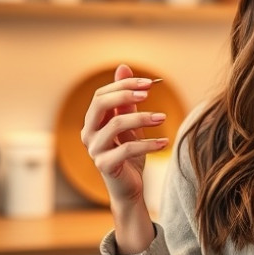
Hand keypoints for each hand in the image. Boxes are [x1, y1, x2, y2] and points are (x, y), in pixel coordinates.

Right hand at [80, 63, 168, 205]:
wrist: (129, 187)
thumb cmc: (129, 154)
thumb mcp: (131, 123)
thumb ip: (126, 99)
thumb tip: (123, 67)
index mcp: (93, 121)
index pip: (101, 94)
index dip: (124, 85)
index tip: (149, 83)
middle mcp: (88, 133)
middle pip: (101, 104)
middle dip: (126, 94)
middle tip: (149, 93)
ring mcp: (94, 150)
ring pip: (116, 124)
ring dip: (142, 117)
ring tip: (163, 117)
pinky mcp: (105, 165)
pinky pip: (127, 149)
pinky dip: (149, 144)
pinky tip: (164, 142)